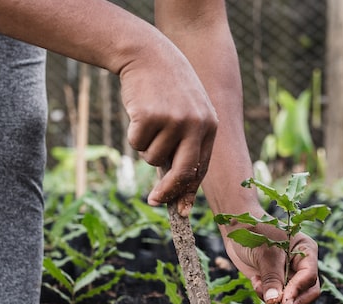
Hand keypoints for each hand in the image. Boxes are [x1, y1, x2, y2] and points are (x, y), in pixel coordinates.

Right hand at [118, 41, 217, 215]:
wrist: (147, 54)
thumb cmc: (167, 88)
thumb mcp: (188, 111)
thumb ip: (187, 143)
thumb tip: (178, 186)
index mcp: (209, 126)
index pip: (201, 168)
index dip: (188, 191)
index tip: (180, 209)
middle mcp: (196, 124)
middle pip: (183, 172)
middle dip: (168, 192)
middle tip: (154, 201)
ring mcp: (174, 120)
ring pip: (153, 158)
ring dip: (145, 147)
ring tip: (149, 120)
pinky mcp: (150, 116)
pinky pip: (136, 143)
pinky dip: (133, 134)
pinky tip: (138, 112)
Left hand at [223, 224, 320, 303]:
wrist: (237, 229)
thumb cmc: (254, 233)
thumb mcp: (265, 254)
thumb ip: (272, 278)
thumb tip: (275, 301)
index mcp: (306, 251)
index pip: (310, 276)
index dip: (298, 290)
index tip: (285, 301)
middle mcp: (301, 264)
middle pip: (308, 291)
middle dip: (293, 302)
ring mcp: (290, 275)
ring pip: (292, 298)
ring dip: (275, 299)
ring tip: (257, 284)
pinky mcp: (276, 283)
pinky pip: (276, 298)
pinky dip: (265, 295)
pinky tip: (255, 281)